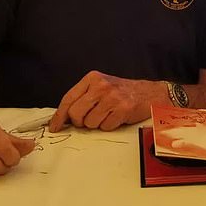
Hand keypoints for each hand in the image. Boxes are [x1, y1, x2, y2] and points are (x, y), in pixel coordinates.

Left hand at [50, 71, 166, 131]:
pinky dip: (110, 126)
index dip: (59, 116)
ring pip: (90, 122)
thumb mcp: (101, 87)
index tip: (55, 126)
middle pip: (76, 113)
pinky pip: (106, 127)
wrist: (150, 93)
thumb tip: (63, 117)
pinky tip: (117, 117)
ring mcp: (113, 97)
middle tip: (90, 119)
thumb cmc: (123, 92)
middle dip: (80, 122)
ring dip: (97, 124)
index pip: (68, 98)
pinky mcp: (123, 108)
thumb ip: (83, 97)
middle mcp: (101, 85)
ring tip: (108, 114)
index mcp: (93, 78)